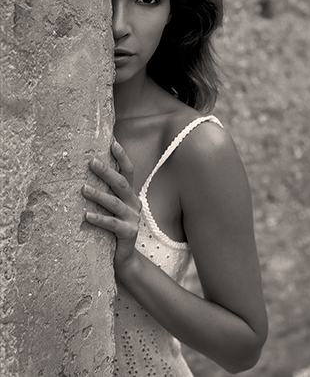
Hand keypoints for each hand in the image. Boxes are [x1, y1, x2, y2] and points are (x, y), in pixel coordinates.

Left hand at [81, 140, 140, 265]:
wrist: (124, 258)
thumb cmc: (113, 229)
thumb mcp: (112, 208)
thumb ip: (106, 193)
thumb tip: (84, 174)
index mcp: (130, 195)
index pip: (128, 171)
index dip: (122, 157)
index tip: (112, 142)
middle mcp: (133, 203)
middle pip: (121, 183)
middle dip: (107, 171)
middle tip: (92, 161)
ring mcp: (133, 218)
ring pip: (115, 203)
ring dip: (98, 195)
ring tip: (83, 189)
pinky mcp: (129, 233)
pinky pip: (112, 224)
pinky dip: (99, 219)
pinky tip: (86, 215)